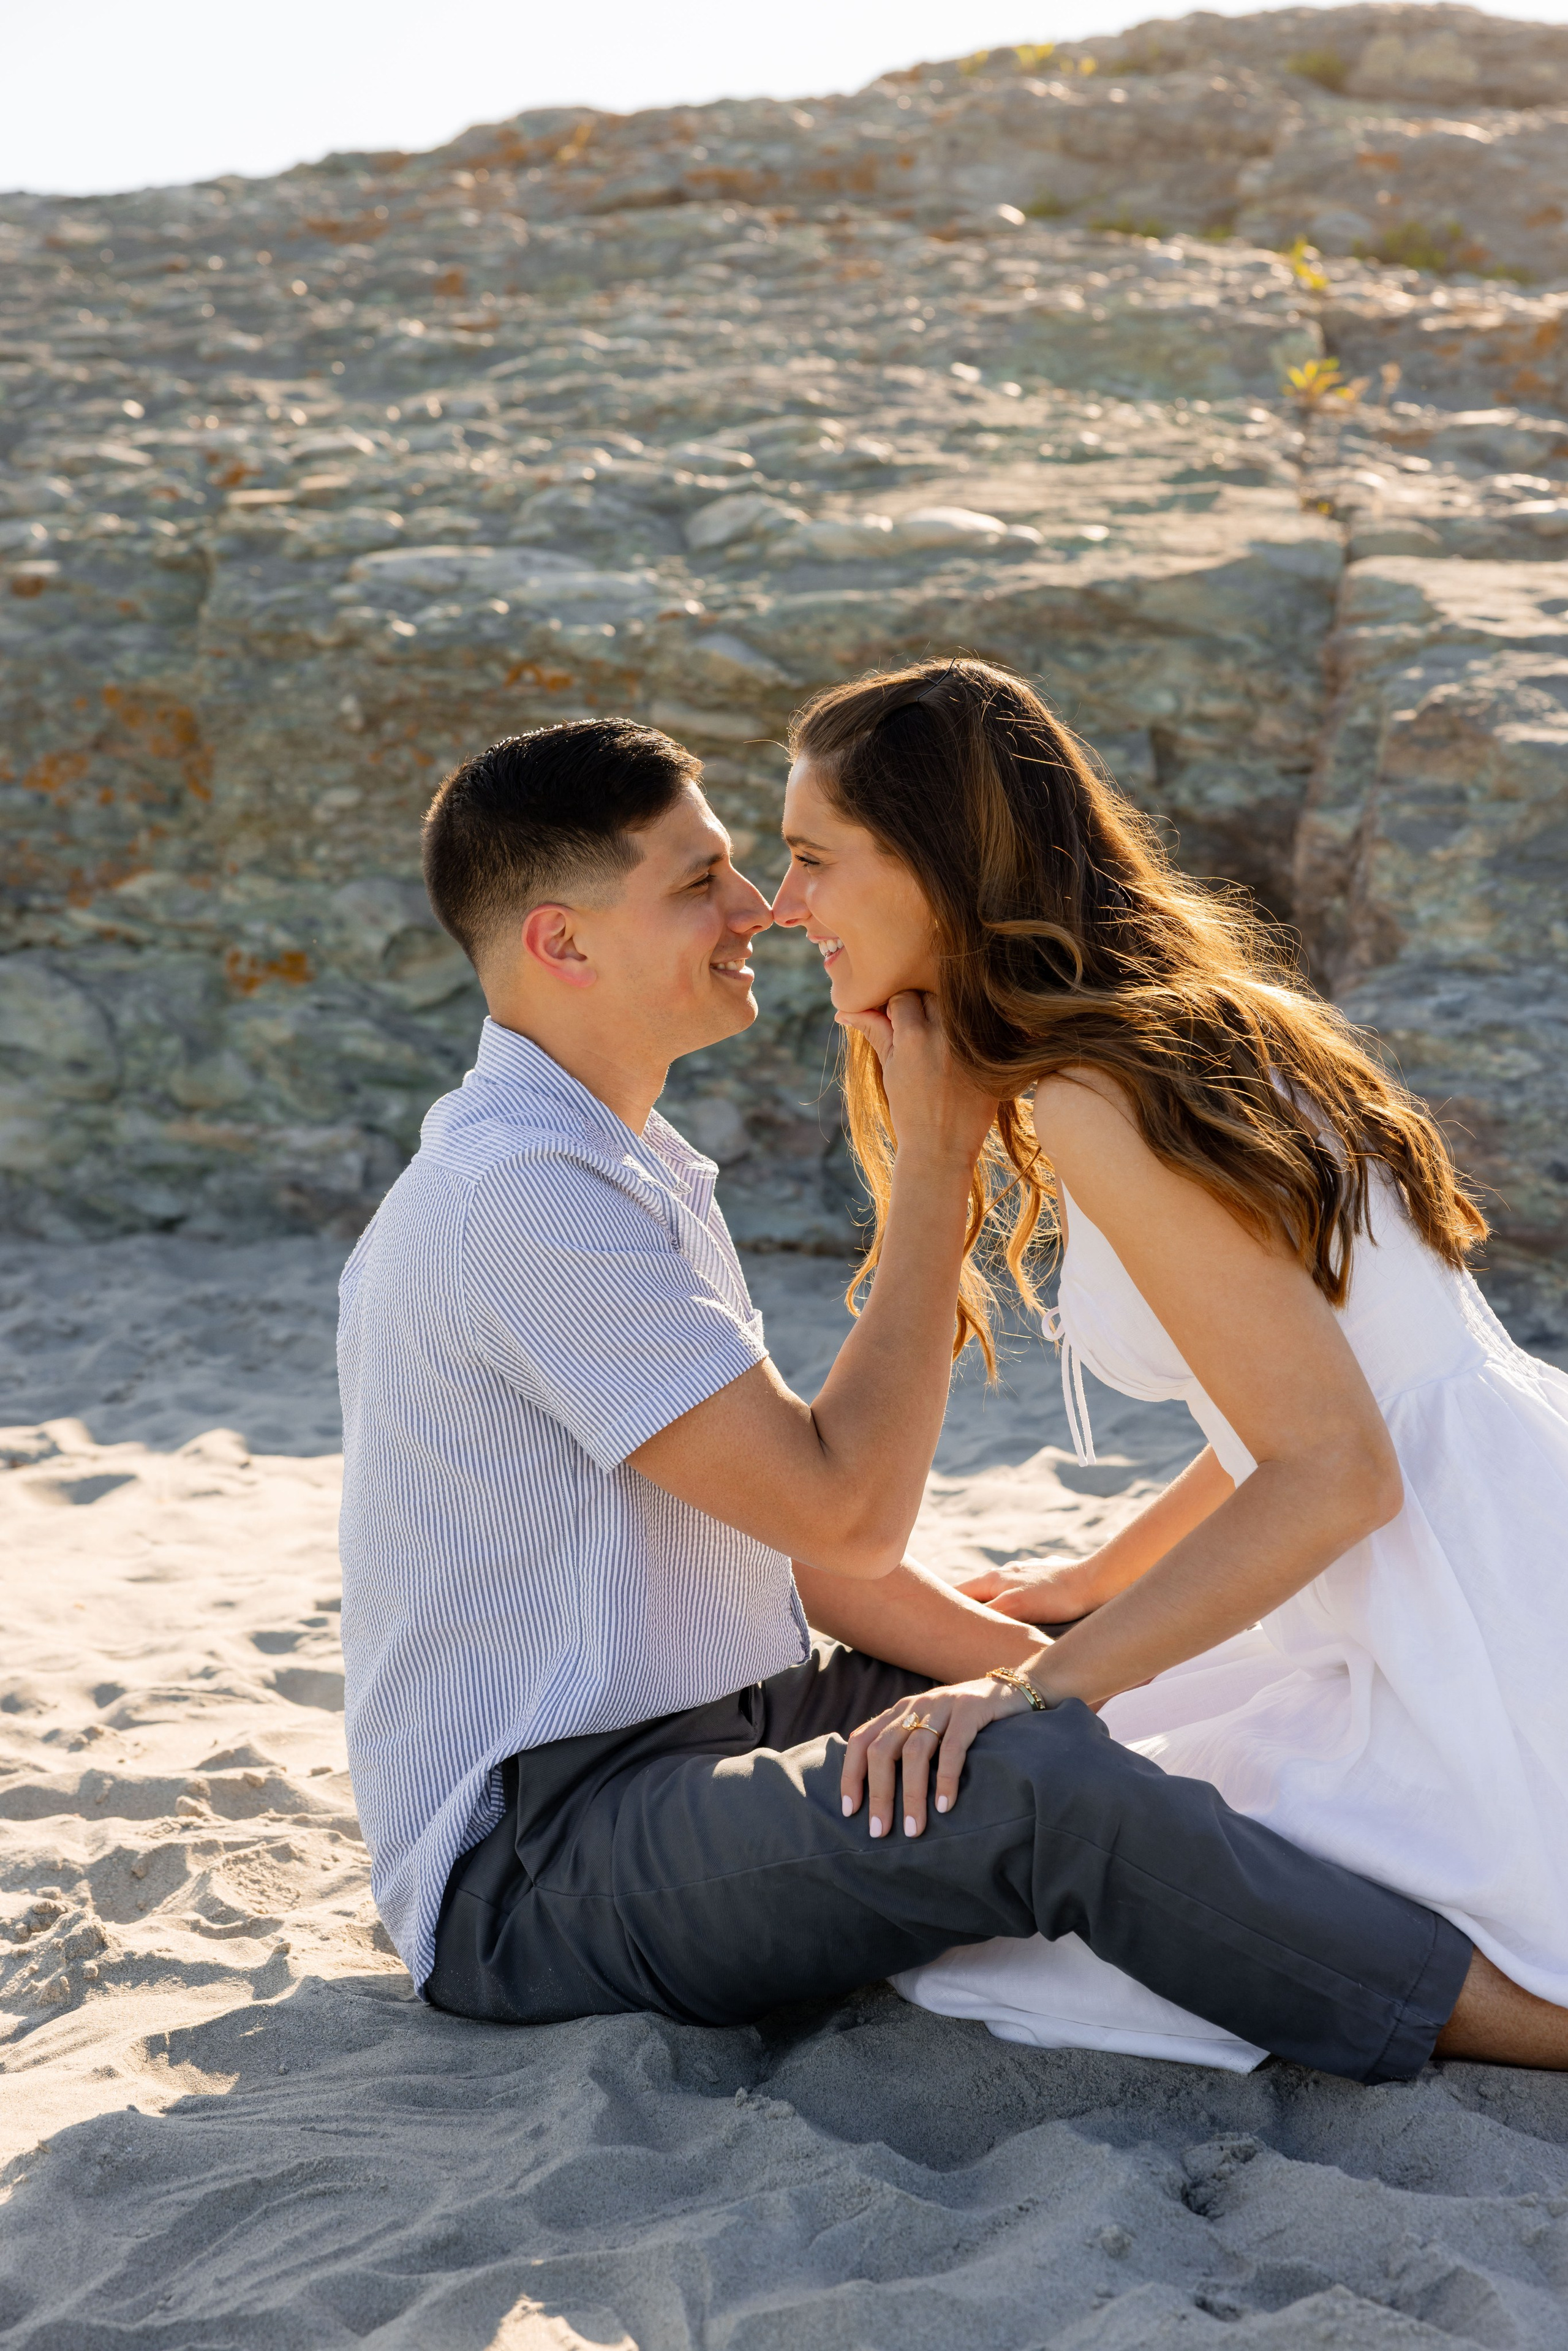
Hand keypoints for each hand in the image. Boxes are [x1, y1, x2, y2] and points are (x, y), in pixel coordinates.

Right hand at [836, 990, 995, 1171]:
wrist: (941, 1148)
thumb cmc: (909, 1111)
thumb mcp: (889, 1069)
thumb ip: (874, 1032)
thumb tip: (844, 1011)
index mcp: (913, 1036)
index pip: (904, 997)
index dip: (898, 1010)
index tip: (899, 1027)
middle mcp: (944, 1034)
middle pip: (932, 995)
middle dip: (924, 1009)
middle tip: (920, 1034)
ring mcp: (971, 1044)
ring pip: (958, 1007)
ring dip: (948, 1018)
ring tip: (941, 1044)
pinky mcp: (994, 1055)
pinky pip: (985, 1026)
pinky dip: (972, 1033)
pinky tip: (962, 1054)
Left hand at [839, 1673, 1034, 1837]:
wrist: (1011, 1691)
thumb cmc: (964, 1722)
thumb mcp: (929, 1730)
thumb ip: (906, 1750)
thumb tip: (878, 1799)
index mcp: (898, 1713)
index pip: (861, 1741)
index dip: (850, 1775)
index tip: (849, 1812)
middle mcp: (914, 1707)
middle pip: (882, 1750)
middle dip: (878, 1794)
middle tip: (880, 1831)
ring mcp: (942, 1705)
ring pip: (915, 1752)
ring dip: (910, 1794)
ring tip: (913, 1829)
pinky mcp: (970, 1709)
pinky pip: (953, 1747)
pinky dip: (945, 1778)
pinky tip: (945, 1805)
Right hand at [957, 1555, 1105, 1624]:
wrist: (1096, 1583)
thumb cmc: (1054, 1596)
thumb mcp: (1014, 1606)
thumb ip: (985, 1612)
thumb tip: (957, 1624)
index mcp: (993, 1578)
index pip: (958, 1592)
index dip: (944, 1606)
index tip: (932, 1623)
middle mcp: (1006, 1573)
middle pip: (978, 1593)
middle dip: (968, 1610)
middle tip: (958, 1633)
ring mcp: (1026, 1575)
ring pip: (1001, 1594)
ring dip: (994, 1609)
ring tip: (991, 1629)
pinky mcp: (1046, 1580)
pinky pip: (1023, 1595)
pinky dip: (1017, 1607)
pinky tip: (1025, 1618)